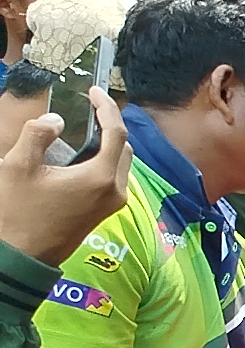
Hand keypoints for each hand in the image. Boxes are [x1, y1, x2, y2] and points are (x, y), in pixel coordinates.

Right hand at [0, 89, 131, 263]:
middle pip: (124, 148)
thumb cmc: (17, 212)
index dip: (107, 108)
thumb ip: (38, 135)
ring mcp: (112, 205)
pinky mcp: (103, 213)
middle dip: (111, 124)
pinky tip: (84, 153)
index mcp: (100, 178)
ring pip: (120, 164)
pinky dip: (104, 160)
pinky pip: (112, 178)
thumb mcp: (19, 166)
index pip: (116, 133)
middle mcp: (115, 191)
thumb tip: (56, 120)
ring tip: (87, 125)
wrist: (21, 257)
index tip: (94, 91)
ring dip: (109, 143)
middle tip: (91, 106)